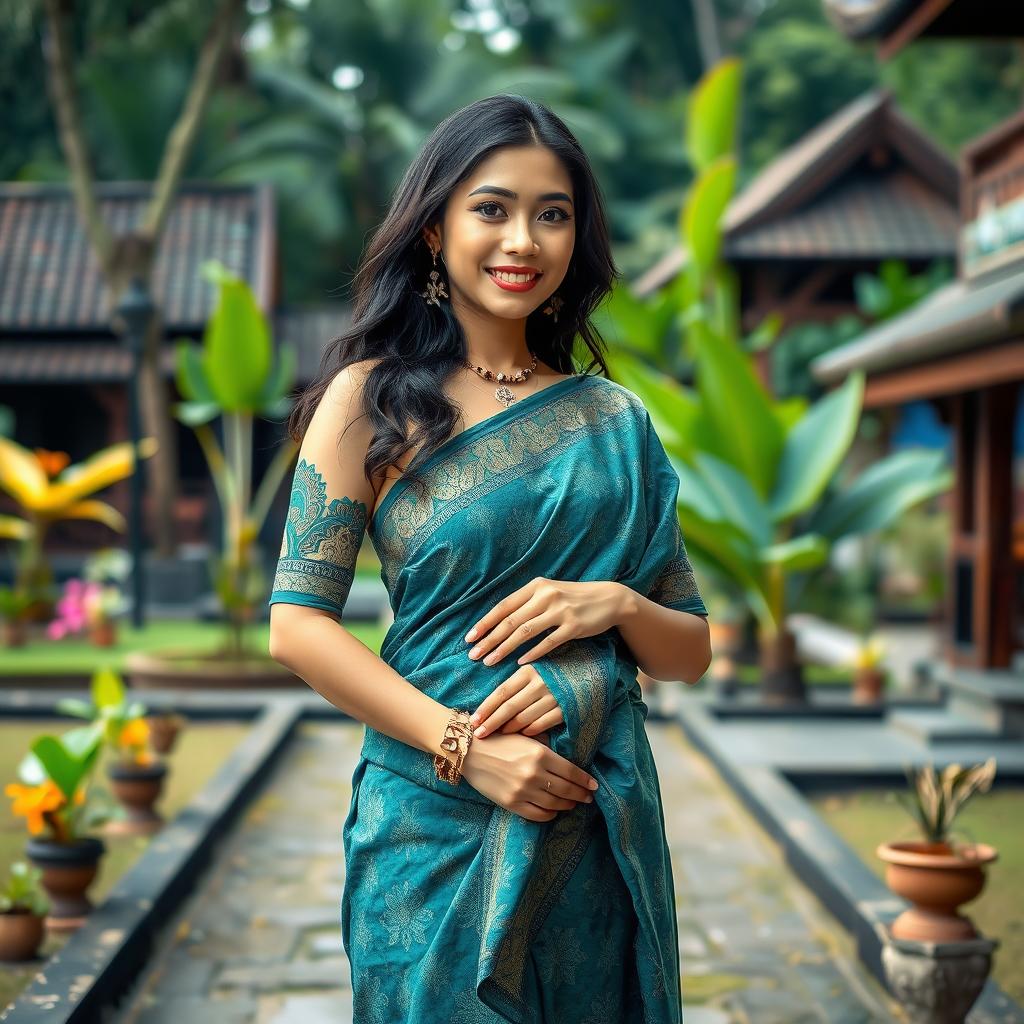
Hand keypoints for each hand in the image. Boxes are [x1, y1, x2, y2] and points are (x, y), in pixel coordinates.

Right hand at [459, 730, 598, 822]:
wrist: (469, 752)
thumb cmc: (498, 739)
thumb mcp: (525, 736)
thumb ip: (545, 746)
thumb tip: (565, 758)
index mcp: (540, 754)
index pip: (571, 772)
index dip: (585, 781)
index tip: (593, 786)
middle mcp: (533, 774)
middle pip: (566, 790)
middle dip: (580, 795)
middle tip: (588, 797)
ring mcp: (522, 791)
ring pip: (554, 803)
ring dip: (567, 805)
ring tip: (573, 803)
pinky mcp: (511, 803)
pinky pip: (538, 814)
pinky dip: (549, 814)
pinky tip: (554, 810)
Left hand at [464, 578, 624, 666]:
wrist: (609, 599)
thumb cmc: (573, 598)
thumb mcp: (549, 593)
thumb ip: (527, 603)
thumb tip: (498, 620)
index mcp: (536, 586)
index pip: (504, 606)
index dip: (485, 623)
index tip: (469, 638)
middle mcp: (546, 596)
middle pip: (510, 620)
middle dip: (489, 639)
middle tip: (474, 655)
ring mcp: (561, 611)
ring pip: (525, 632)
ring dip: (505, 648)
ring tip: (490, 662)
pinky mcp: (574, 626)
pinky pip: (548, 642)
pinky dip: (532, 653)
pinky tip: (520, 664)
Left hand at [469, 663, 562, 738]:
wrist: (588, 671)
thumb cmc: (553, 672)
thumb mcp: (533, 670)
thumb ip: (515, 682)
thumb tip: (489, 702)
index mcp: (528, 671)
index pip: (502, 692)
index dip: (486, 707)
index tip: (474, 720)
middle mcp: (539, 683)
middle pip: (509, 707)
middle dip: (492, 722)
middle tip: (479, 734)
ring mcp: (553, 697)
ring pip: (524, 718)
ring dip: (509, 729)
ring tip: (497, 736)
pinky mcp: (565, 710)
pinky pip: (541, 725)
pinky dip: (529, 731)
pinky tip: (520, 735)